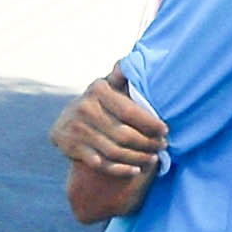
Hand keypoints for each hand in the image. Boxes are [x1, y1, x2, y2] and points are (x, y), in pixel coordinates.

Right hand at [52, 64, 166, 176]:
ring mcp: (77, 129)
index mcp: (98, 89)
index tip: (165, 130)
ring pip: (115, 151)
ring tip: (153, 158)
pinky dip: (120, 169)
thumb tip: (131, 61)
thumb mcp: (108, 87)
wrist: (66, 122)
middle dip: (147, 143)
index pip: (130, 111)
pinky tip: (135, 169)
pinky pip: (101, 163)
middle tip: (162, 146)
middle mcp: (85, 108)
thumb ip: (122, 77)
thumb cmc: (99, 104)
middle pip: (124, 134)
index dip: (150, 123)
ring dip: (138, 157)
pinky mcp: (71, 147)